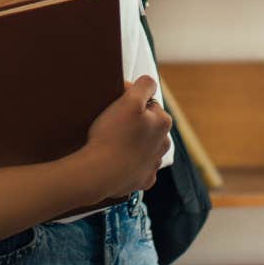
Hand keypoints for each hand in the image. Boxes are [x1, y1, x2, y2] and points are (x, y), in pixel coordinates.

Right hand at [79, 76, 172, 200]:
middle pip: (148, 126)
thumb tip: (148, 83)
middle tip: (113, 125)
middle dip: (135, 124)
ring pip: (143, 147)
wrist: (100, 173)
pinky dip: (129, 165)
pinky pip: (138, 168)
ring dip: (133, 144)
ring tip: (113, 144)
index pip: (149, 104)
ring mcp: (153, 164)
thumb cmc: (113, 134)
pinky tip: (116, 161)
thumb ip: (144, 85)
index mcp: (163, 122)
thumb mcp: (129, 100)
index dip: (131, 103)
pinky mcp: (143, 180)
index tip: (116, 108)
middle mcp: (163, 144)